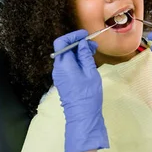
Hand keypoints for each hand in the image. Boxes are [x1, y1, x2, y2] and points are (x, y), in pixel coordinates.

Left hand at [52, 30, 108, 151]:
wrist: (83, 115)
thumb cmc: (88, 94)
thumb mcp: (90, 72)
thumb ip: (85, 56)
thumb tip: (82, 44)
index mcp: (63, 65)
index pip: (62, 43)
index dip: (73, 36)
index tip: (85, 36)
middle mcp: (58, 69)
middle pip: (64, 49)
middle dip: (77, 44)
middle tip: (93, 45)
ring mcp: (59, 76)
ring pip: (66, 57)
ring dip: (78, 52)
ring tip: (92, 53)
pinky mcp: (63, 81)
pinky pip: (68, 66)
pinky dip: (76, 60)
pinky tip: (87, 63)